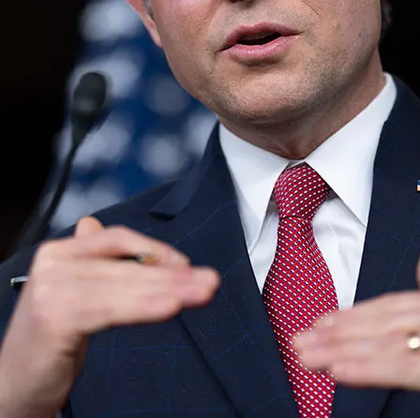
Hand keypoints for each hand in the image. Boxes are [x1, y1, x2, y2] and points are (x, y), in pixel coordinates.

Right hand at [0, 217, 219, 417]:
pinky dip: (144, 307)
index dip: (156, 250)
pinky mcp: (54, 319)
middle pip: (126, 265)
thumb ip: (92, 263)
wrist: (15, 385)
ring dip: (169, 291)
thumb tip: (93, 223)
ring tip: (202, 293)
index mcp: (58, 253)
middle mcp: (51, 265)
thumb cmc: (50, 340)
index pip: (117, 239)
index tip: (188, 266)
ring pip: (124, 287)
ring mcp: (50, 291)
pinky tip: (171, 308)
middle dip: (174, 275)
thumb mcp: (74, 294)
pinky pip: (110, 309)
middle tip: (209, 281)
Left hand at [294, 242, 419, 417]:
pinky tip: (337, 371)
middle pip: (386, 325)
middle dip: (337, 335)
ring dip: (340, 353)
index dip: (352, 315)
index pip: (392, 306)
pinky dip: (366, 369)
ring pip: (387, 346)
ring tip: (307, 358)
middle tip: (298, 343)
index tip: (316, 325)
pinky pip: (402, 369)